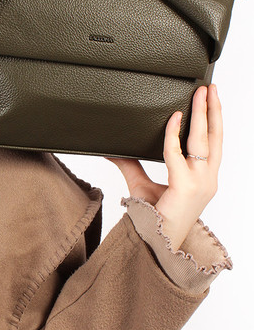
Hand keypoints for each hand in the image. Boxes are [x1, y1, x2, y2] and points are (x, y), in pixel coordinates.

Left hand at [105, 84, 221, 250]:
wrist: (153, 241)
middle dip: (213, 110)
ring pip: (204, 141)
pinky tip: (173, 118)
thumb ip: (130, 164)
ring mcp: (200, 183)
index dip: (212, 122)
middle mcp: (207, 179)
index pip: (213, 144)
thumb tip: (113, 149)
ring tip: (200, 94)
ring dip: (202, 114)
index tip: (207, 102)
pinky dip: (174, 135)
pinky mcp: (186, 187)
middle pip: (216, 138)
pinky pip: (178, 155)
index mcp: (203, 178)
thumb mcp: (141, 184)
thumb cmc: (153, 217)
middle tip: (210, 88)